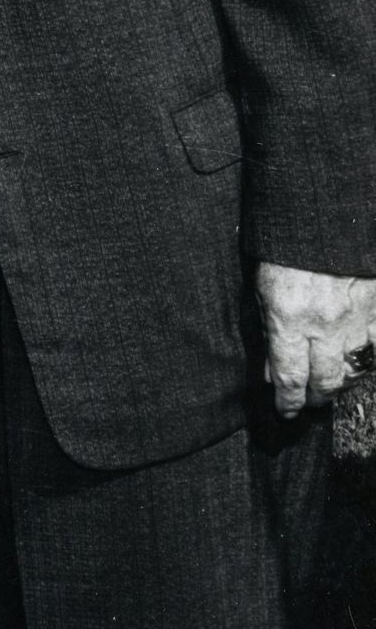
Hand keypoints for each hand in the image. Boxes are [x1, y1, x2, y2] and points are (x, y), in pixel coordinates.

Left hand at [255, 260, 375, 416]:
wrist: (326, 217)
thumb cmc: (286, 252)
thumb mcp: (263, 289)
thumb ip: (267, 331)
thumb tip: (272, 370)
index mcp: (289, 320)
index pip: (290, 377)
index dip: (288, 401)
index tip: (285, 411)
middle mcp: (326, 325)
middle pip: (326, 381)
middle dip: (315, 398)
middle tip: (308, 402)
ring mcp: (358, 318)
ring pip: (357, 370)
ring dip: (344, 383)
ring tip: (333, 386)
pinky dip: (370, 360)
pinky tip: (360, 363)